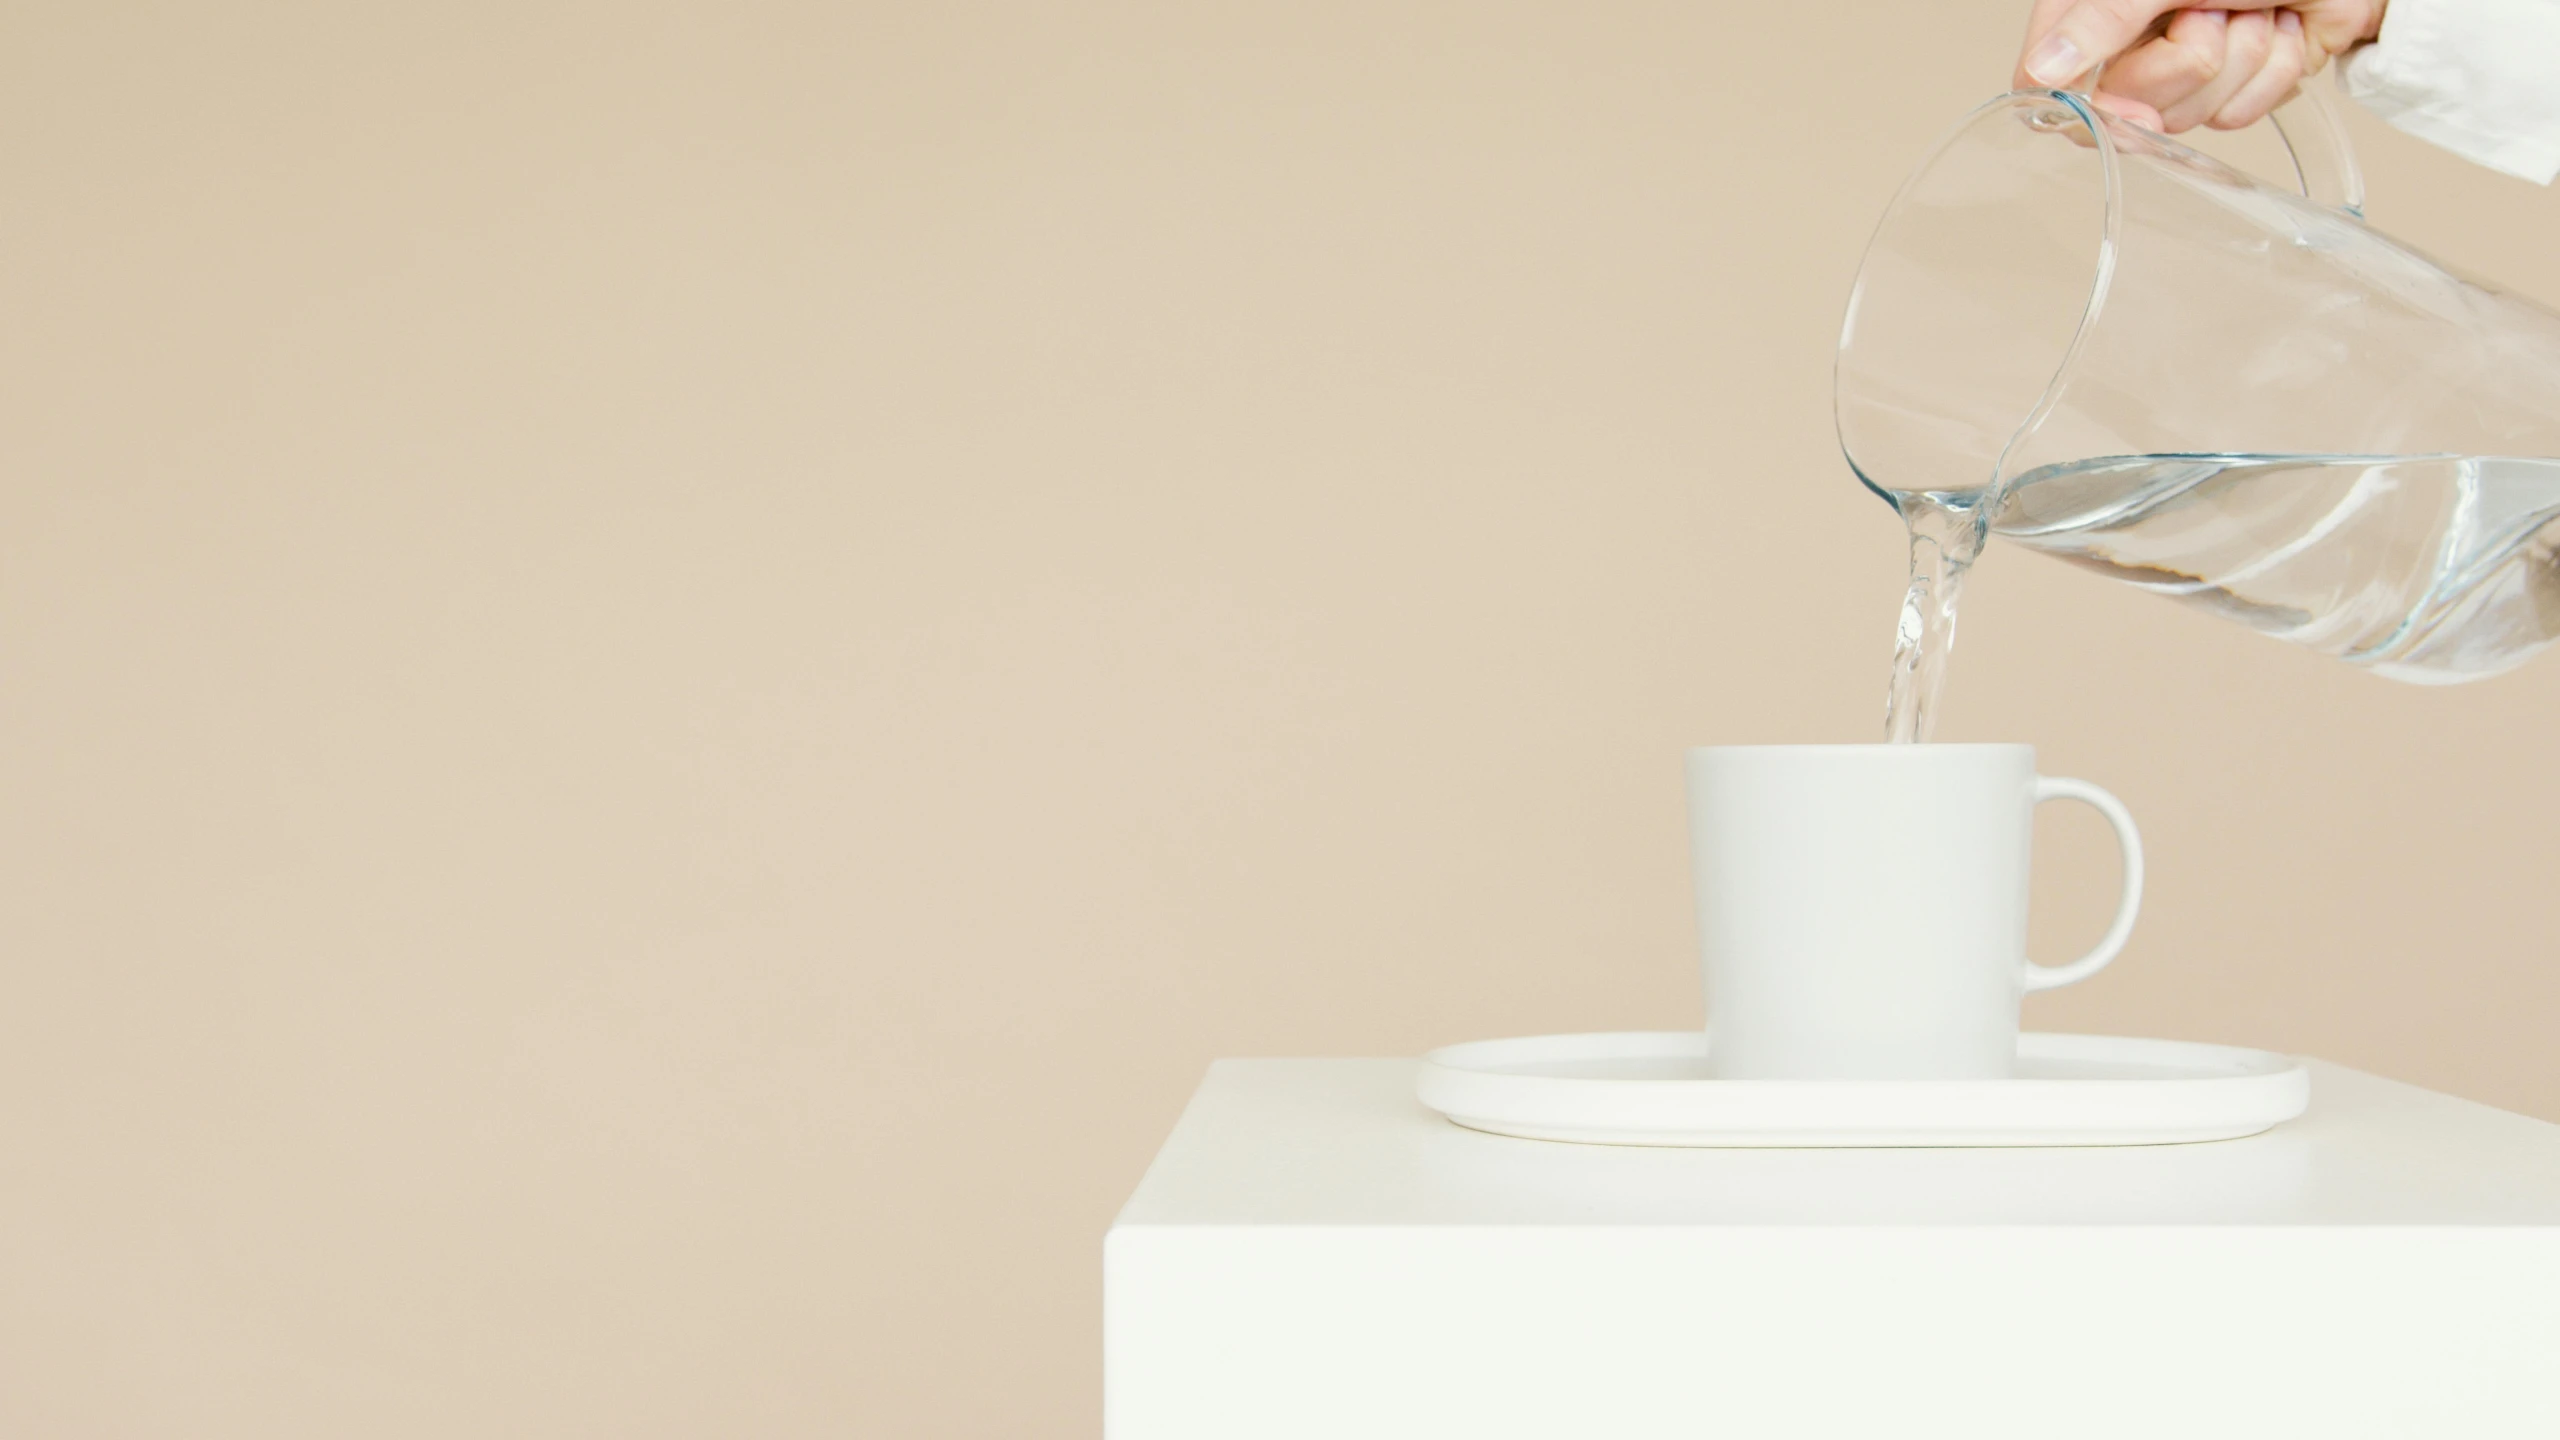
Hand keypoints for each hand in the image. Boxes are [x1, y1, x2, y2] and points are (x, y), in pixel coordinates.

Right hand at [2015, 1, 2387, 132]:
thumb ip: (2100, 20)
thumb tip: (2041, 70)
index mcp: (2100, 6)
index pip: (2051, 78)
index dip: (2088, 102)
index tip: (2124, 105)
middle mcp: (2135, 38)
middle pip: (2128, 108)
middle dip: (2191, 61)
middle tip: (2212, 9)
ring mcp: (2185, 66)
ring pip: (2190, 116)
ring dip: (2243, 59)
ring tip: (2258, 9)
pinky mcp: (2234, 86)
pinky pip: (2238, 116)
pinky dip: (2275, 72)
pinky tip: (2284, 30)